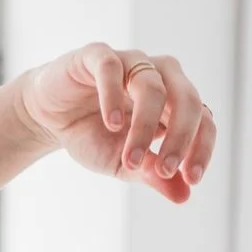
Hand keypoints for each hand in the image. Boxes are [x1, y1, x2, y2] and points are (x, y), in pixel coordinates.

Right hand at [14, 42, 214, 203]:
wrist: (49, 118)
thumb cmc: (92, 135)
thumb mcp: (124, 163)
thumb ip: (153, 175)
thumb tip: (183, 196)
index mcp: (172, 102)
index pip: (203, 120)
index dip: (201, 149)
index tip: (191, 180)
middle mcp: (159, 77)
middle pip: (187, 99)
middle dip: (181, 138)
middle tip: (166, 170)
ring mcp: (130, 62)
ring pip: (152, 86)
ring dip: (145, 127)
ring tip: (131, 159)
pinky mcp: (97, 55)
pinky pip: (112, 68)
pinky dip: (114, 96)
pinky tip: (113, 124)